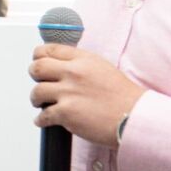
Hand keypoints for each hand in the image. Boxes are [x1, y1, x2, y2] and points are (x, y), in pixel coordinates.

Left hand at [29, 44, 146, 146]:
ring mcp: (69, 93)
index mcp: (84, 60)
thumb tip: (61, 67)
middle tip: (39, 82)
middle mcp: (74, 73)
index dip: (39, 56)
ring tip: (41, 103)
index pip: (50, 49)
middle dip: (35, 75)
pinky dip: (41, 120)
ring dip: (36, 99)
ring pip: (36, 92)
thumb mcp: (103, 69)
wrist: (136, 118)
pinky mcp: (66, 113)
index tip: (37, 61)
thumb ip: (81, 65)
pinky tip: (44, 121)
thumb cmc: (124, 98)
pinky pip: (43, 115)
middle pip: (37, 67)